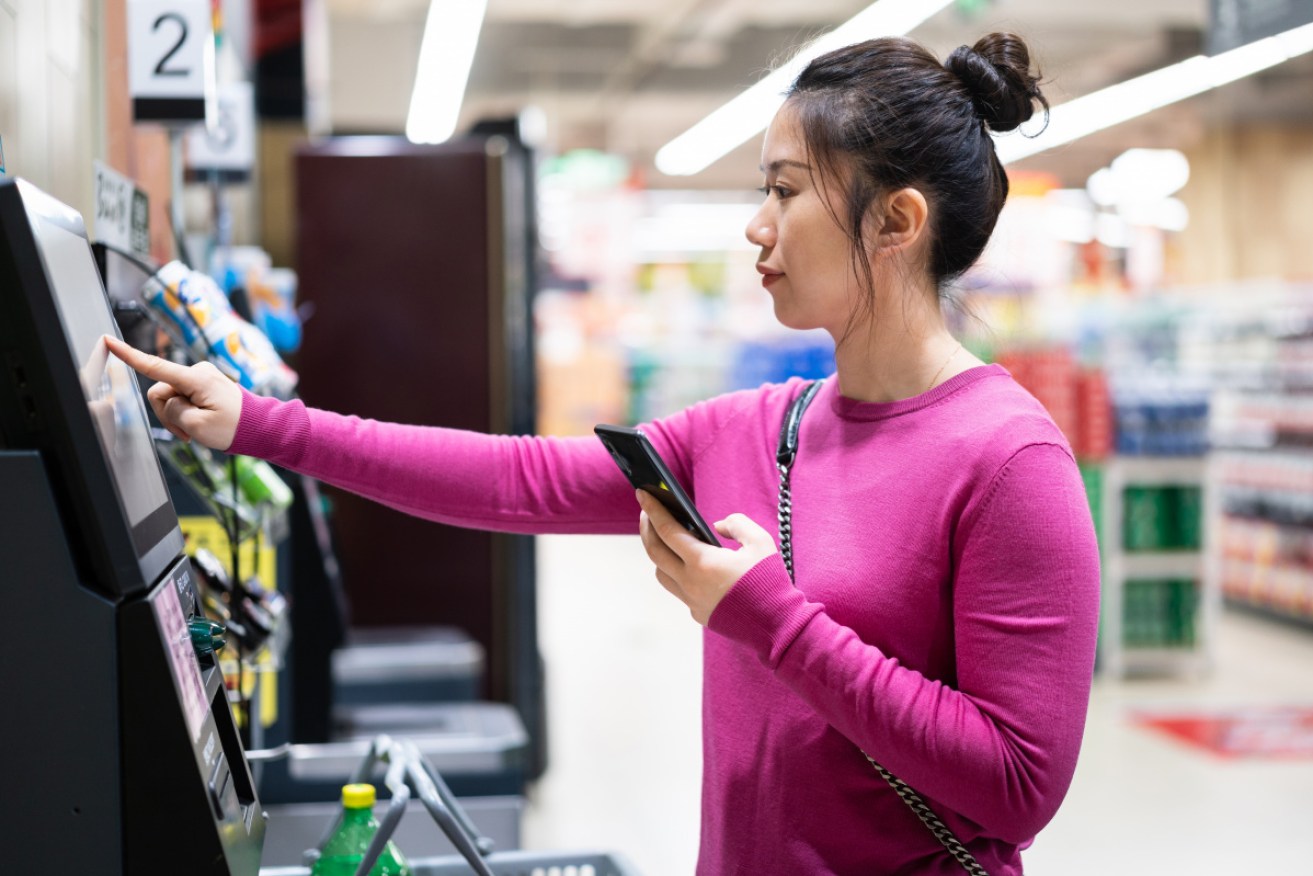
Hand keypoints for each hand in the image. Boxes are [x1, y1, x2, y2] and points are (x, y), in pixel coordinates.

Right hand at [103, 335, 241, 450]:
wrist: (259, 427)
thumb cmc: (234, 428)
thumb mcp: (197, 426)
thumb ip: (173, 411)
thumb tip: (170, 401)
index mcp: (196, 379)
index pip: (154, 366)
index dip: (128, 355)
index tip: (108, 340)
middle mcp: (197, 372)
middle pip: (160, 393)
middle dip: (168, 415)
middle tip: (188, 432)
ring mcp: (200, 377)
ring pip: (170, 399)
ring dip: (178, 417)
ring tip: (197, 430)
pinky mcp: (202, 384)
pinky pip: (181, 399)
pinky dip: (186, 414)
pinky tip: (200, 424)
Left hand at [636, 490, 777, 624]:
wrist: (776, 624)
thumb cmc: (769, 581)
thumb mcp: (760, 542)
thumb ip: (737, 524)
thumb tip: (717, 526)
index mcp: (702, 562)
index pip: (667, 530)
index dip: (652, 509)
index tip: (642, 493)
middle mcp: (690, 583)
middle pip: (655, 552)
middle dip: (647, 528)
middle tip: (647, 512)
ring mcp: (691, 600)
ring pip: (661, 573)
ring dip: (659, 554)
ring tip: (665, 538)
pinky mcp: (698, 613)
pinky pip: (678, 589)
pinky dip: (677, 572)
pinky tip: (687, 563)